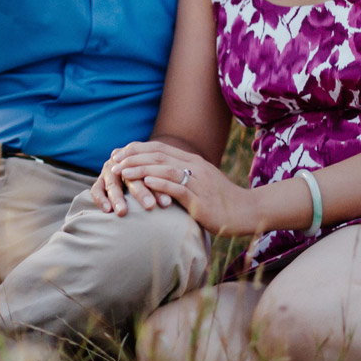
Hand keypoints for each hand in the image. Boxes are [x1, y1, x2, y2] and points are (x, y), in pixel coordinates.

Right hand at [90, 146, 165, 214]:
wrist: (128, 171)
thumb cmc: (149, 180)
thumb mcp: (155, 179)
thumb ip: (163, 187)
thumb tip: (170, 202)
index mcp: (140, 159)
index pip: (149, 172)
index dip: (159, 187)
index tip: (167, 203)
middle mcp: (123, 163)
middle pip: (132, 176)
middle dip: (141, 192)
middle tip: (150, 206)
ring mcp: (109, 170)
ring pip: (113, 183)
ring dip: (117, 197)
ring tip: (122, 212)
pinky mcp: (99, 180)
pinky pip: (96, 189)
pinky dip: (101, 199)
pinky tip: (107, 210)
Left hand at [110, 142, 255, 235]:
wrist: (247, 211)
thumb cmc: (222, 200)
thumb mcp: (200, 183)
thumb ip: (182, 176)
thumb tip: (158, 175)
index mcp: (193, 161)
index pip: (160, 148)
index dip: (137, 149)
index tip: (119, 152)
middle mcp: (194, 167)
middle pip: (158, 156)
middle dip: (133, 157)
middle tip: (113, 161)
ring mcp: (198, 182)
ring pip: (165, 169)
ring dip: (140, 169)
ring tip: (122, 171)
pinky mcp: (200, 200)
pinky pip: (177, 188)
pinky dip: (160, 184)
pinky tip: (145, 183)